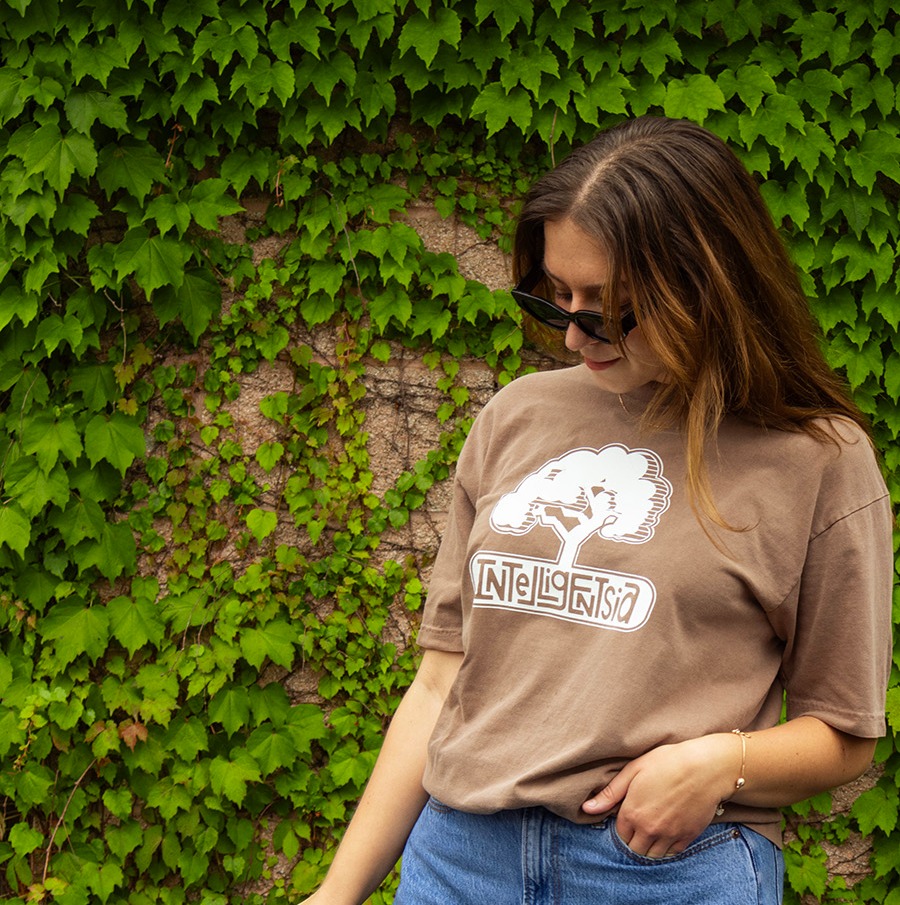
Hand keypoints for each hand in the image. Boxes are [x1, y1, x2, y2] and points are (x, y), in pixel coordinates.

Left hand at [581, 734, 738, 858]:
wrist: (704, 767)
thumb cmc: (667, 762)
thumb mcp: (633, 770)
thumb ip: (610, 793)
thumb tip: (586, 808)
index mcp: (632, 812)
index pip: (620, 833)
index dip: (623, 824)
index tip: (629, 814)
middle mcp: (649, 829)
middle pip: (635, 848)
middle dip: (634, 838)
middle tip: (640, 823)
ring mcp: (669, 835)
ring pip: (653, 855)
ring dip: (650, 846)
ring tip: (653, 829)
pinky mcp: (687, 837)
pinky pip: (672, 853)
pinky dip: (667, 847)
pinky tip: (668, 831)